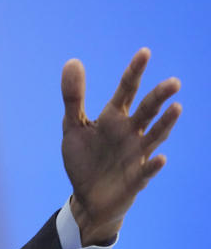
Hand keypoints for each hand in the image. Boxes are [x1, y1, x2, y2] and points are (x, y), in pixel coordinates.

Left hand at [61, 48, 180, 245]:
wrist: (86, 197)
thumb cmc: (84, 159)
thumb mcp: (72, 126)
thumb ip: (73, 97)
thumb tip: (73, 61)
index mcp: (113, 118)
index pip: (126, 90)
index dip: (134, 72)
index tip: (144, 52)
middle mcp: (129, 133)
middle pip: (147, 110)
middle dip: (159, 96)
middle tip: (173, 82)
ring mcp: (135, 155)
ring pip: (154, 136)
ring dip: (165, 124)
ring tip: (176, 108)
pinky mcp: (135, 179)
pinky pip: (146, 171)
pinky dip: (153, 165)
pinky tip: (160, 158)